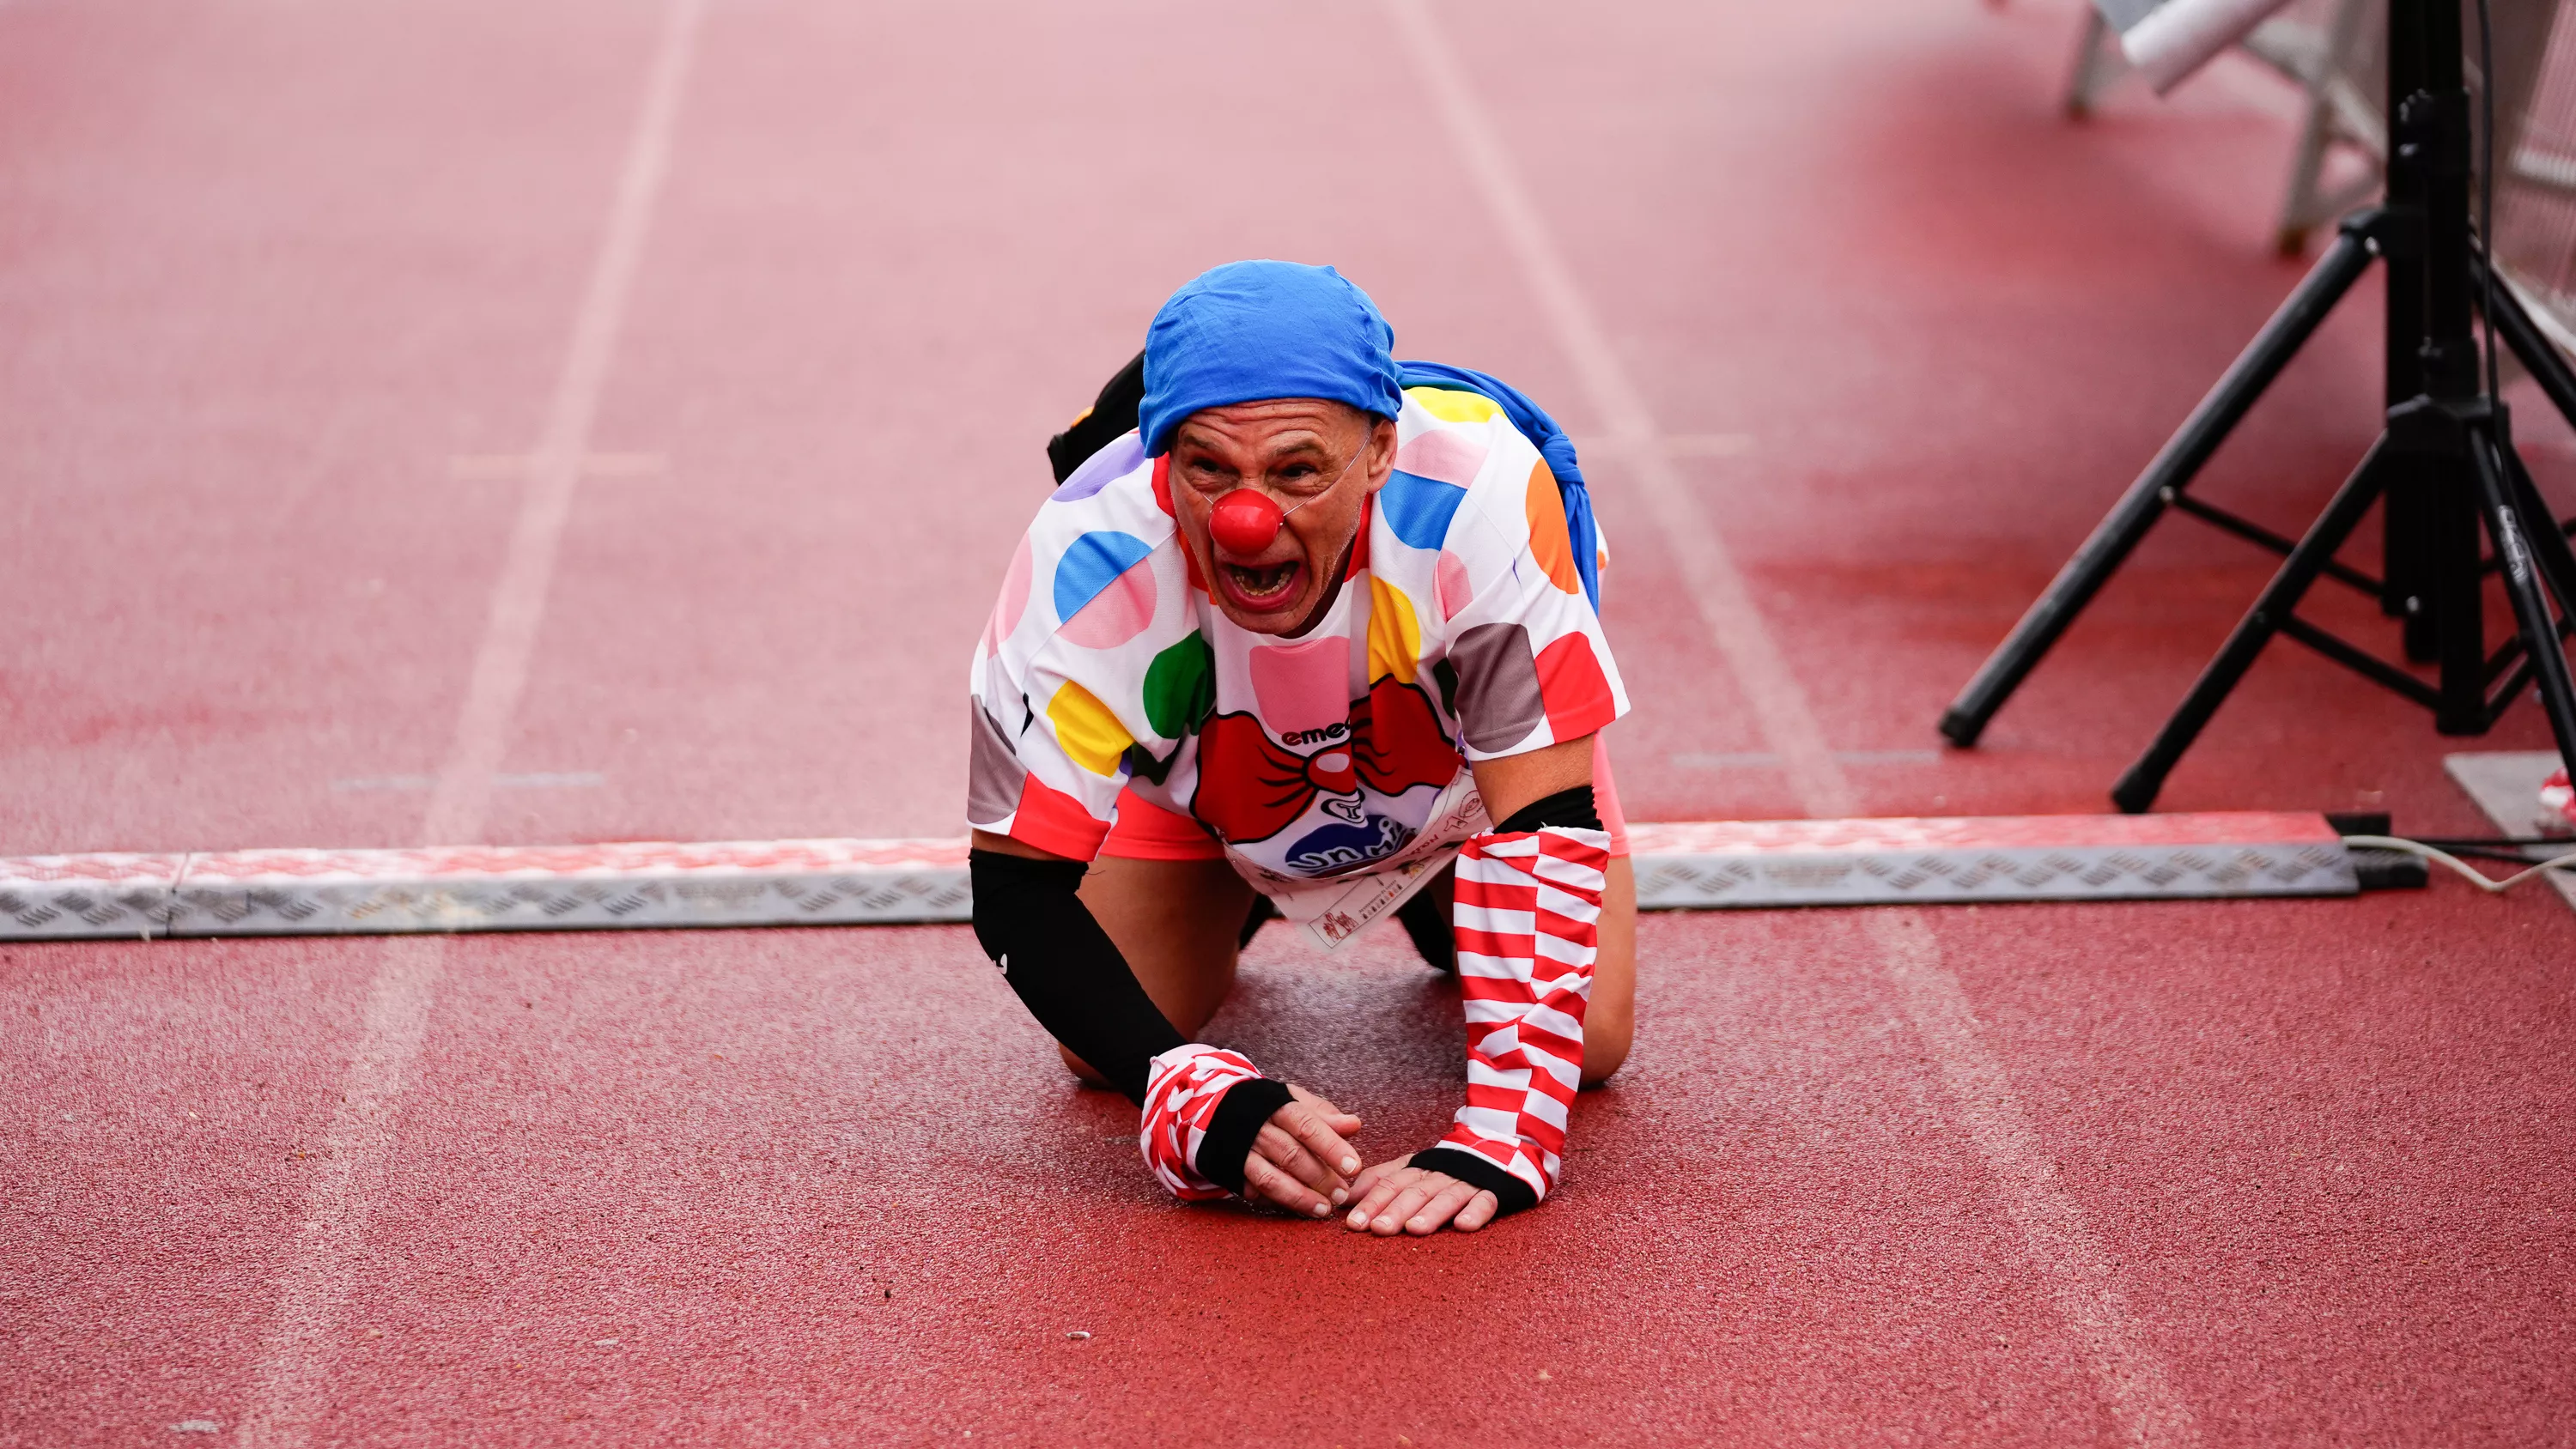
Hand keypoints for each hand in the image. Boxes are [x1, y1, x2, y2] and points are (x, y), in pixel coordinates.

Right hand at [1237, 1084, 1363, 1217]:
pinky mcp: (1232, 1172)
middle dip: (1320, 1178)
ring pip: (1271, 1179)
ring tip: (1324, 1209)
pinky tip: (1298, 1209)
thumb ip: (1324, 1115)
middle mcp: (1257, 1129)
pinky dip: (1277, 1202)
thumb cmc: (1268, 1107)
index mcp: (1277, 1107)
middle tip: (1343, 1195)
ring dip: (1300, 1197)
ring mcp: (1242, 1153)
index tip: (1354, 1167)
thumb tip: (1354, 1125)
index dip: (1332, 1148)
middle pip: (1291, 1156)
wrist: (1219, 1110)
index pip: (1307, 1127)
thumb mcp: (1294, 1100)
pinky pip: (1255, 1192)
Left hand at [1341, 1158, 1499, 1235]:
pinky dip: (1475, 1213)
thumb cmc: (1443, 1169)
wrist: (1495, 1147)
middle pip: (1414, 1192)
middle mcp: (1438, 1175)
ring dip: (1430, 1213)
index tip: (1354, 1222)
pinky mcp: (1493, 1191)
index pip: (1390, 1184)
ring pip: (1446, 1197)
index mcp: (1416, 1170)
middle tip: (1378, 1229)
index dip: (1371, 1202)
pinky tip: (1463, 1226)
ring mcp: (1466, 1183)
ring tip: (1414, 1229)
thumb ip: (1379, 1181)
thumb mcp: (1410, 1170)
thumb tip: (1345, 1198)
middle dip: (1395, 1210)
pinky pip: (1485, 1202)